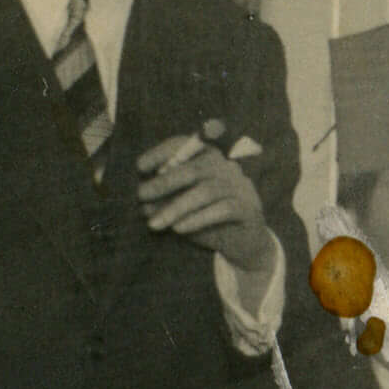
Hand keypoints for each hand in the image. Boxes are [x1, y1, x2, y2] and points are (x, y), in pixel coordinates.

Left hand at [138, 121, 279, 275]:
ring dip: (176, 208)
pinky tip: (178, 229)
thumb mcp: (183, 208)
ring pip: (206, 192)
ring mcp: (240, 187)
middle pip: (195, 168)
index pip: (185, 145)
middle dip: (164, 182)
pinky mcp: (248, 208)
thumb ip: (167, 202)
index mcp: (208, 159)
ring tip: (154, 223)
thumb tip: (144, 205)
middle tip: (141, 196)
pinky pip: (222, 210)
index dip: (161, 152)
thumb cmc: (207, 220)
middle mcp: (226, 168)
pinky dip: (197, 219)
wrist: (244, 243)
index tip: (140, 167)